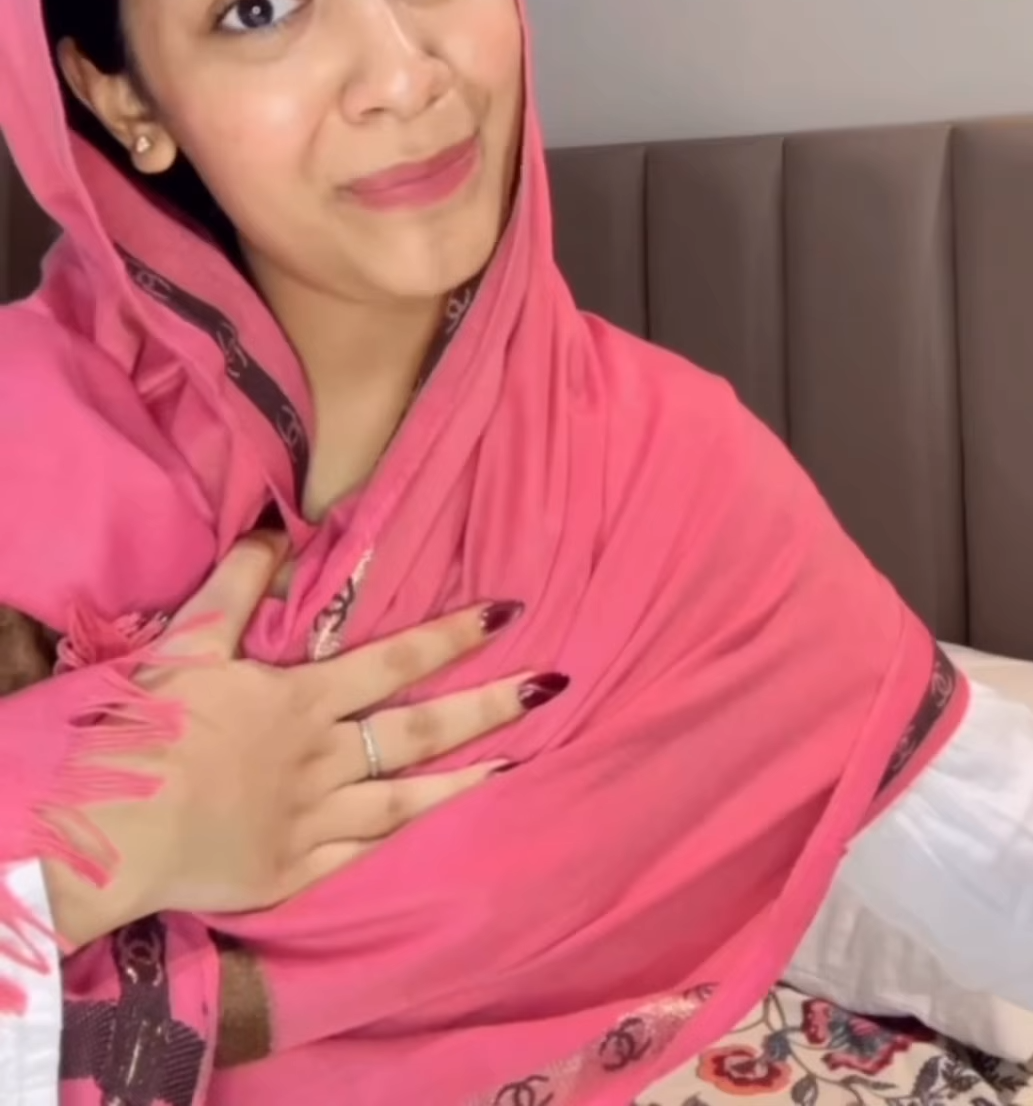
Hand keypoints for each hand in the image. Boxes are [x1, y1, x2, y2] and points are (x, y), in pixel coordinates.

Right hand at [43, 533, 562, 948]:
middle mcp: (323, 757)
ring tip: (515, 762)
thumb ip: (236, 586)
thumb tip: (275, 530)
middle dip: (488, 706)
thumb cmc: (148, 730)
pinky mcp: (294, 871)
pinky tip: (436, 827)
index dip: (454, 635)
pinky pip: (364, 852)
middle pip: (420, 729)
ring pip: (407, 798)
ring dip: (465, 777)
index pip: (395, 660)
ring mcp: (314, 820)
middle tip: (548, 687)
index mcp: (302, 699)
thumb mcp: (189, 643)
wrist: (115, 828)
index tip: (509, 612)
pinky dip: (405, 837)